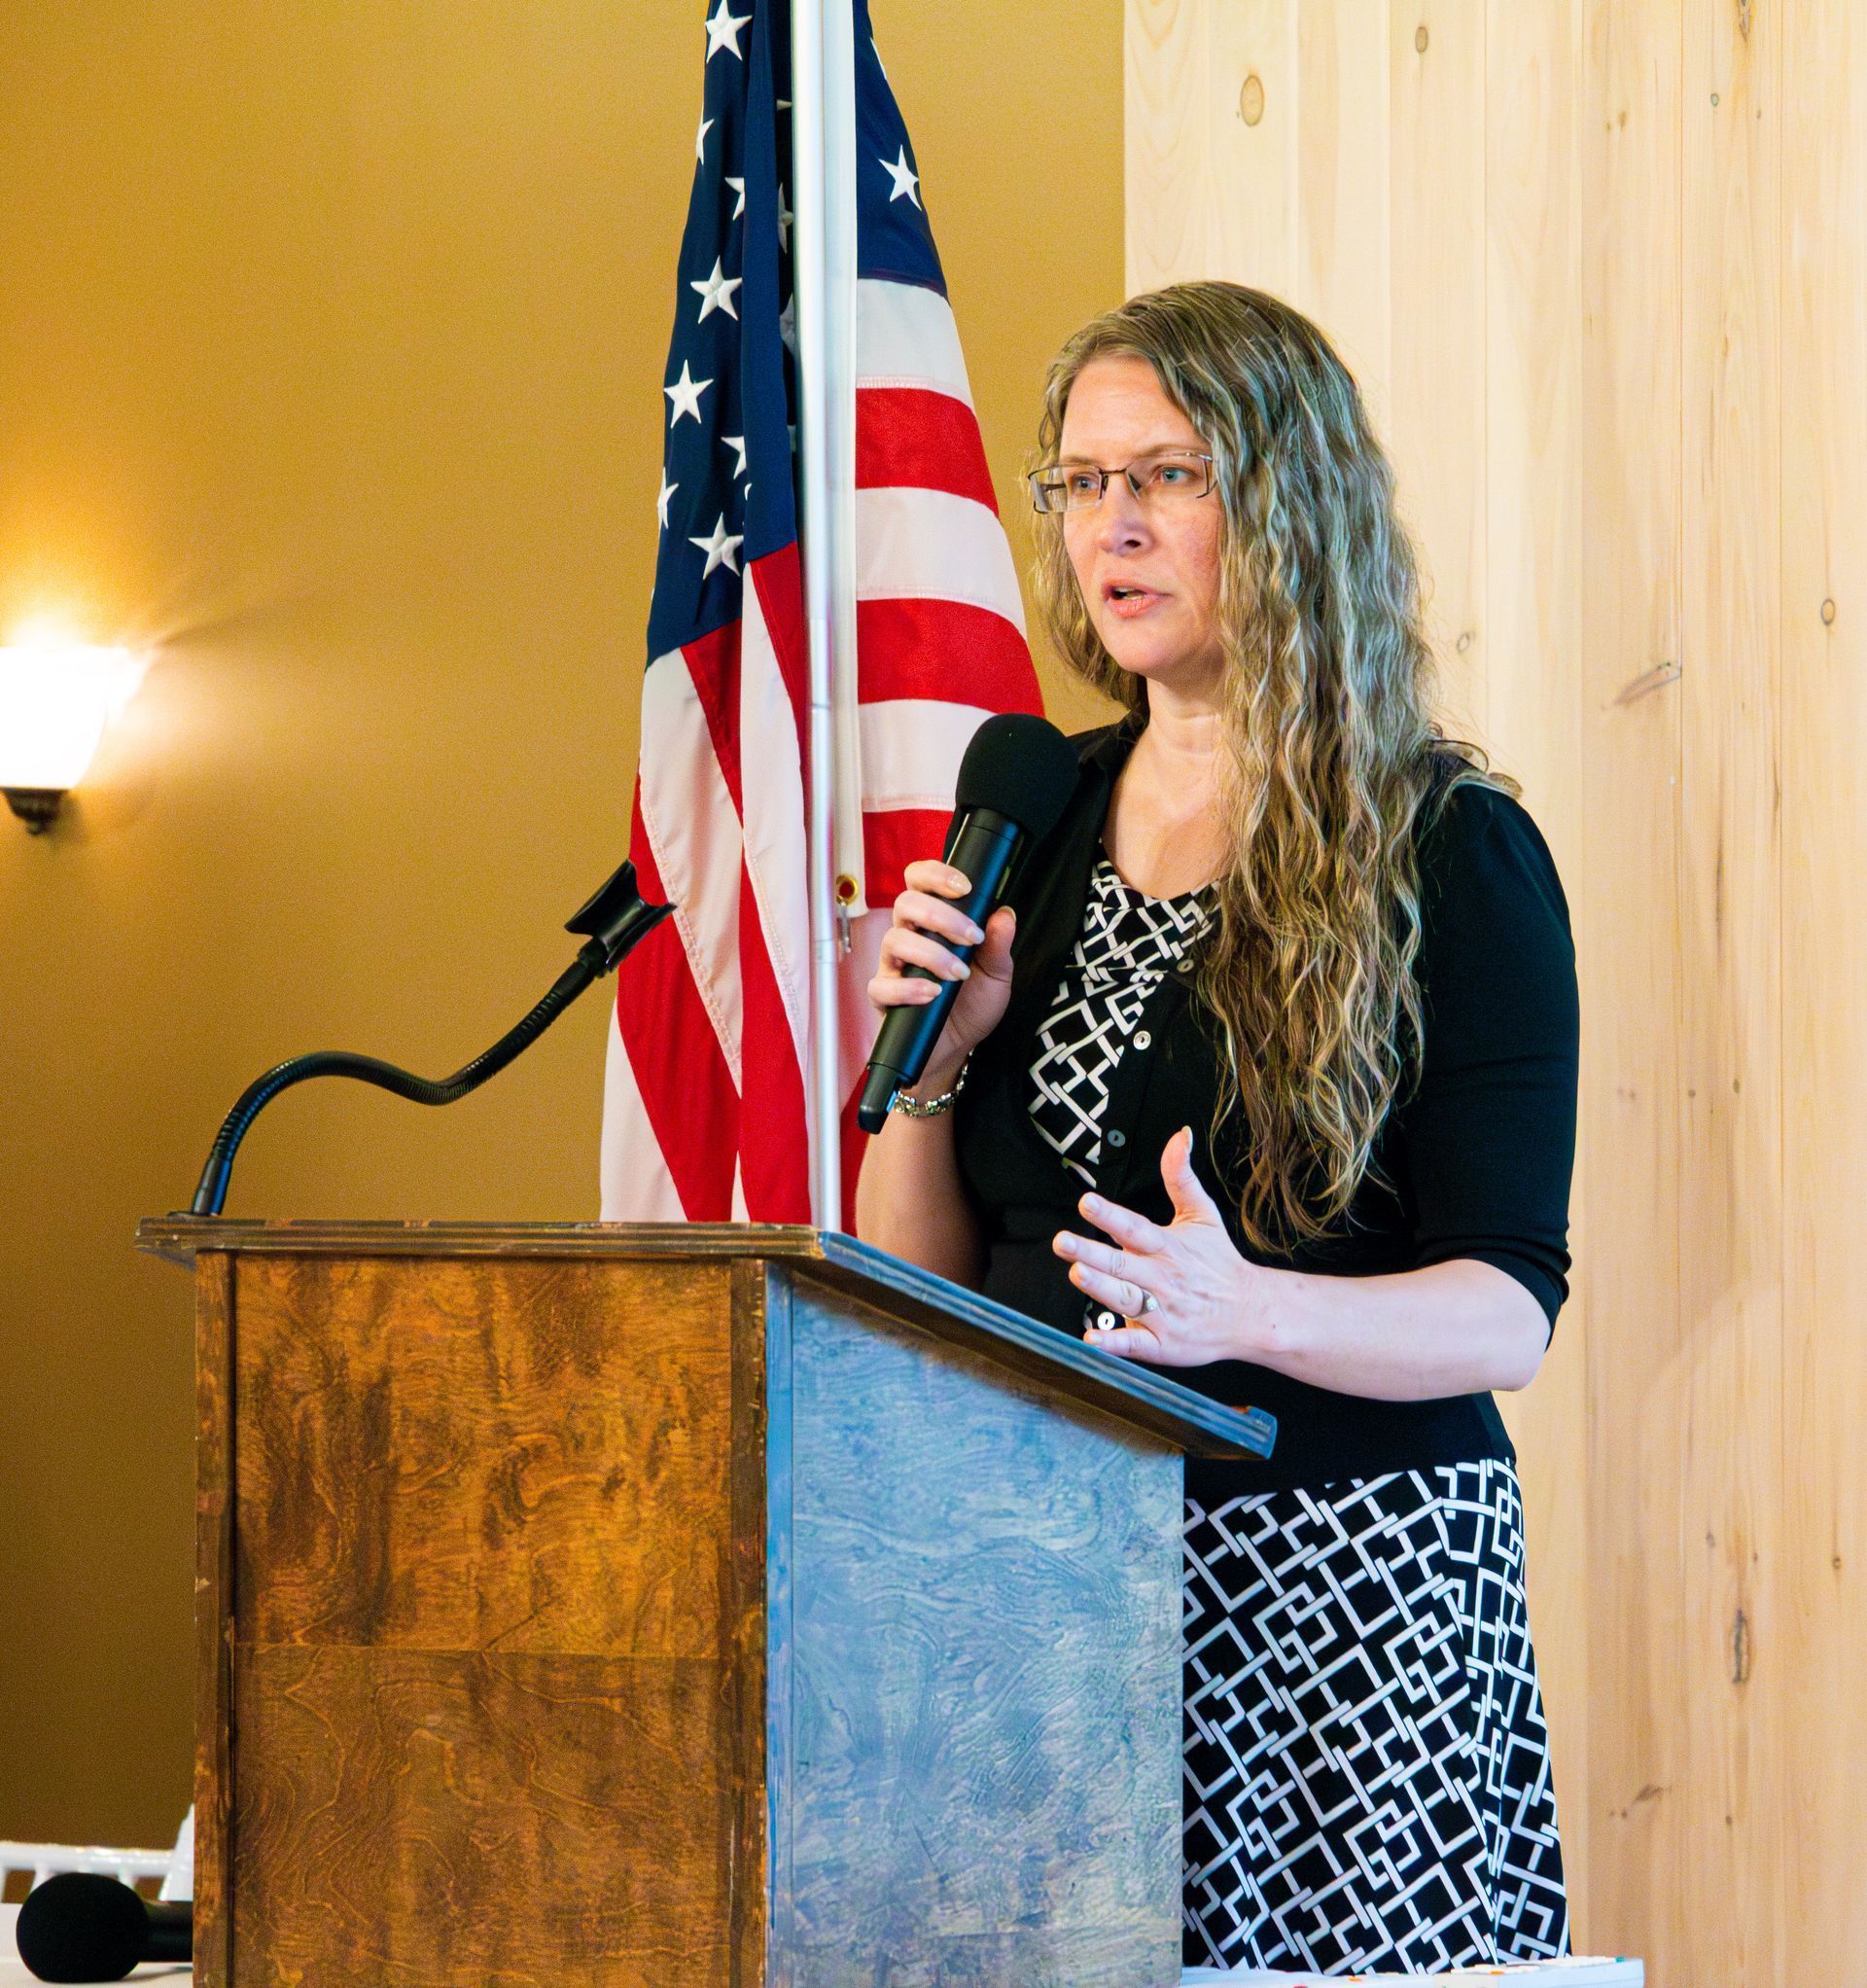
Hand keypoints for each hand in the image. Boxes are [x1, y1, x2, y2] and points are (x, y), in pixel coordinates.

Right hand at [867, 857, 1016, 1074]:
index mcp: (932, 924)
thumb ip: (1000, 945)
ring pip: (894, 940)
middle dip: (941, 915)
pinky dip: (908, 988)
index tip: (963, 887)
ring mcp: (892, 966)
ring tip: (957, 974)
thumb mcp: (997, 975)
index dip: (935, 874)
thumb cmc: (971, 1005)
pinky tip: (932, 994)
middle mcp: (908, 937)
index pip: (920, 882)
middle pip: (905, 903)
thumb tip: (1005, 913)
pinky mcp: (883, 997)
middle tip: (971, 937)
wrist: (957, 1048)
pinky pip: (882, 985)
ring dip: (930, 954)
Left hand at [1052, 1126, 1268, 1366]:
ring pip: (1126, 1299)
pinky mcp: (1163, 1344)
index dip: (1110, 1214)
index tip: (1086, 1202)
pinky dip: (1114, 1342)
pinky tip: (1092, 1338)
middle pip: (1123, 1263)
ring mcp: (1163, 1313)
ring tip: (1078, 1273)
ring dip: (1101, 1288)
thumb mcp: (1202, 1215)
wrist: (1251, 1313)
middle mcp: (1163, 1279)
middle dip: (1091, 1252)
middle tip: (1062, 1241)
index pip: (1135, 1227)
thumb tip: (1178, 1136)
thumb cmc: (1220, 1263)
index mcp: (1169, 1247)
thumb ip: (1181, 1177)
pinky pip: (1135, 1344)